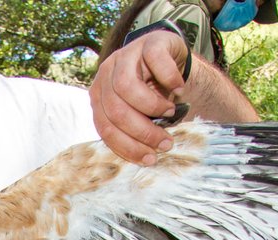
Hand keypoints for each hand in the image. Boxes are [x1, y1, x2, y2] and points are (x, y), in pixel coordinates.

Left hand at [90, 30, 190, 164]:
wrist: (171, 60)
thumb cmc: (154, 94)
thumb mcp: (140, 114)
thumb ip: (133, 129)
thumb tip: (145, 157)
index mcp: (99, 96)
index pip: (104, 127)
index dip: (127, 146)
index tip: (149, 158)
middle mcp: (106, 74)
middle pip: (114, 110)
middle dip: (142, 132)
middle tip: (165, 142)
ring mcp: (125, 55)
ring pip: (126, 87)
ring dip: (152, 107)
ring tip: (169, 113)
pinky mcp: (149, 42)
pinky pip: (155, 61)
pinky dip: (169, 79)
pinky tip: (178, 90)